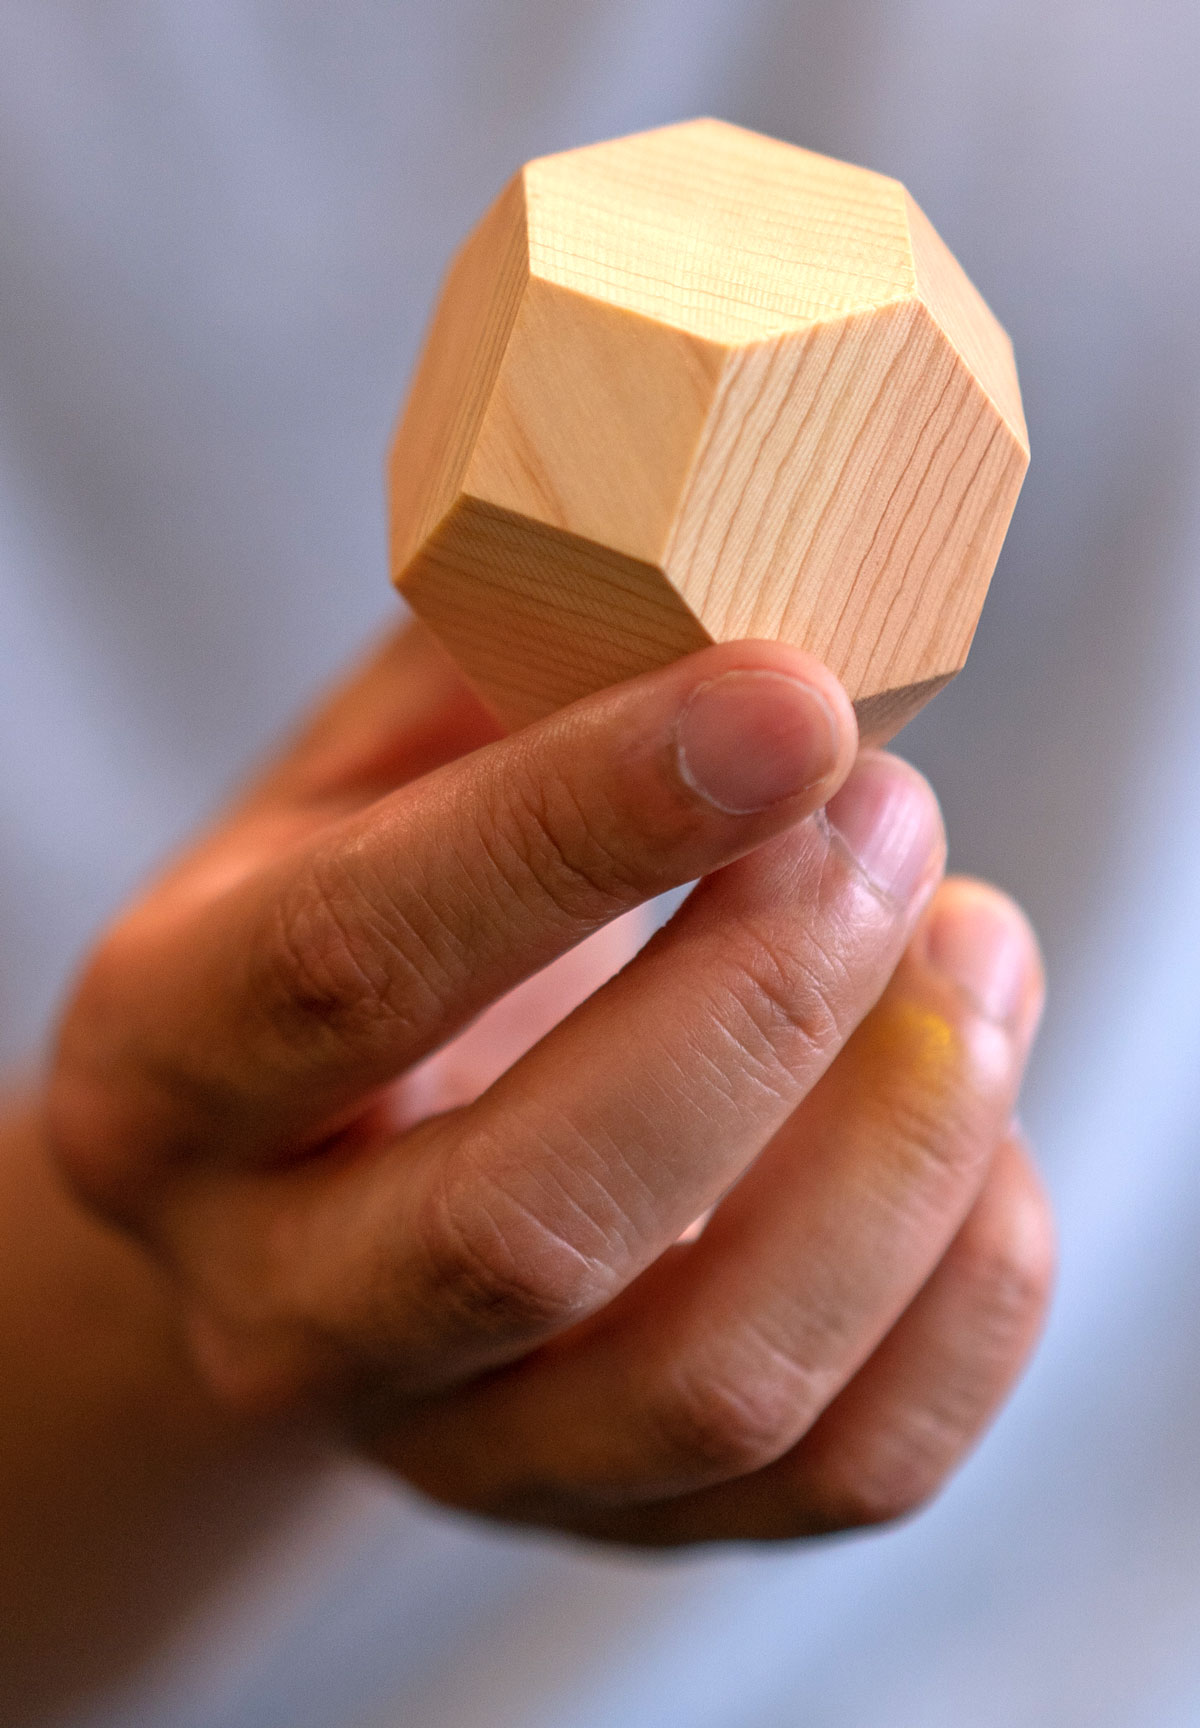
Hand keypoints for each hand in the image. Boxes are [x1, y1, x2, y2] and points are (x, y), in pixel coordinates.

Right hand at [48, 621, 1049, 1545]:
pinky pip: (842, 1467)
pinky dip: (972, 1286)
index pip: (349, 965)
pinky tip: (979, 1123)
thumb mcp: (365, 787)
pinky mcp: (614, 1512)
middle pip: (529, 1219)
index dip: (579, 827)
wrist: (321, 1186)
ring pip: (714, 1378)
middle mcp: (277, 1299)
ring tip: (975, 940)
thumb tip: (702, 572)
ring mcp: (452, 1446)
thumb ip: (493, 680)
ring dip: (907, 1140)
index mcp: (170, 1069)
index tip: (791, 700)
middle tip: (894, 811)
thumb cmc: (362, 938)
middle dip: (766, 995)